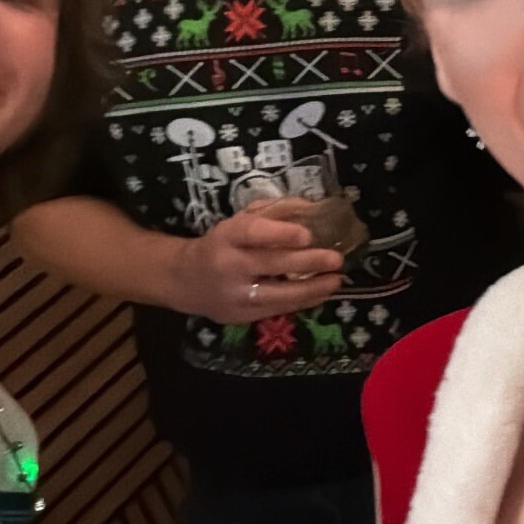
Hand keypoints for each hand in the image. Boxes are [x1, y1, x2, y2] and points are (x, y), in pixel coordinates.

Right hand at [170, 208, 344, 324]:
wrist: (186, 280)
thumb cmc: (223, 243)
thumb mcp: (241, 219)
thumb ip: (275, 211)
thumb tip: (314, 207)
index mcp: (227, 236)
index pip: (254, 233)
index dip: (281, 233)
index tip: (308, 234)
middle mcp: (229, 266)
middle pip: (271, 264)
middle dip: (308, 262)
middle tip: (336, 259)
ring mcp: (235, 295)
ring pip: (277, 294)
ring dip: (312, 289)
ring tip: (336, 280)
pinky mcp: (241, 317)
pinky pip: (277, 310)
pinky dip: (302, 302)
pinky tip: (321, 294)